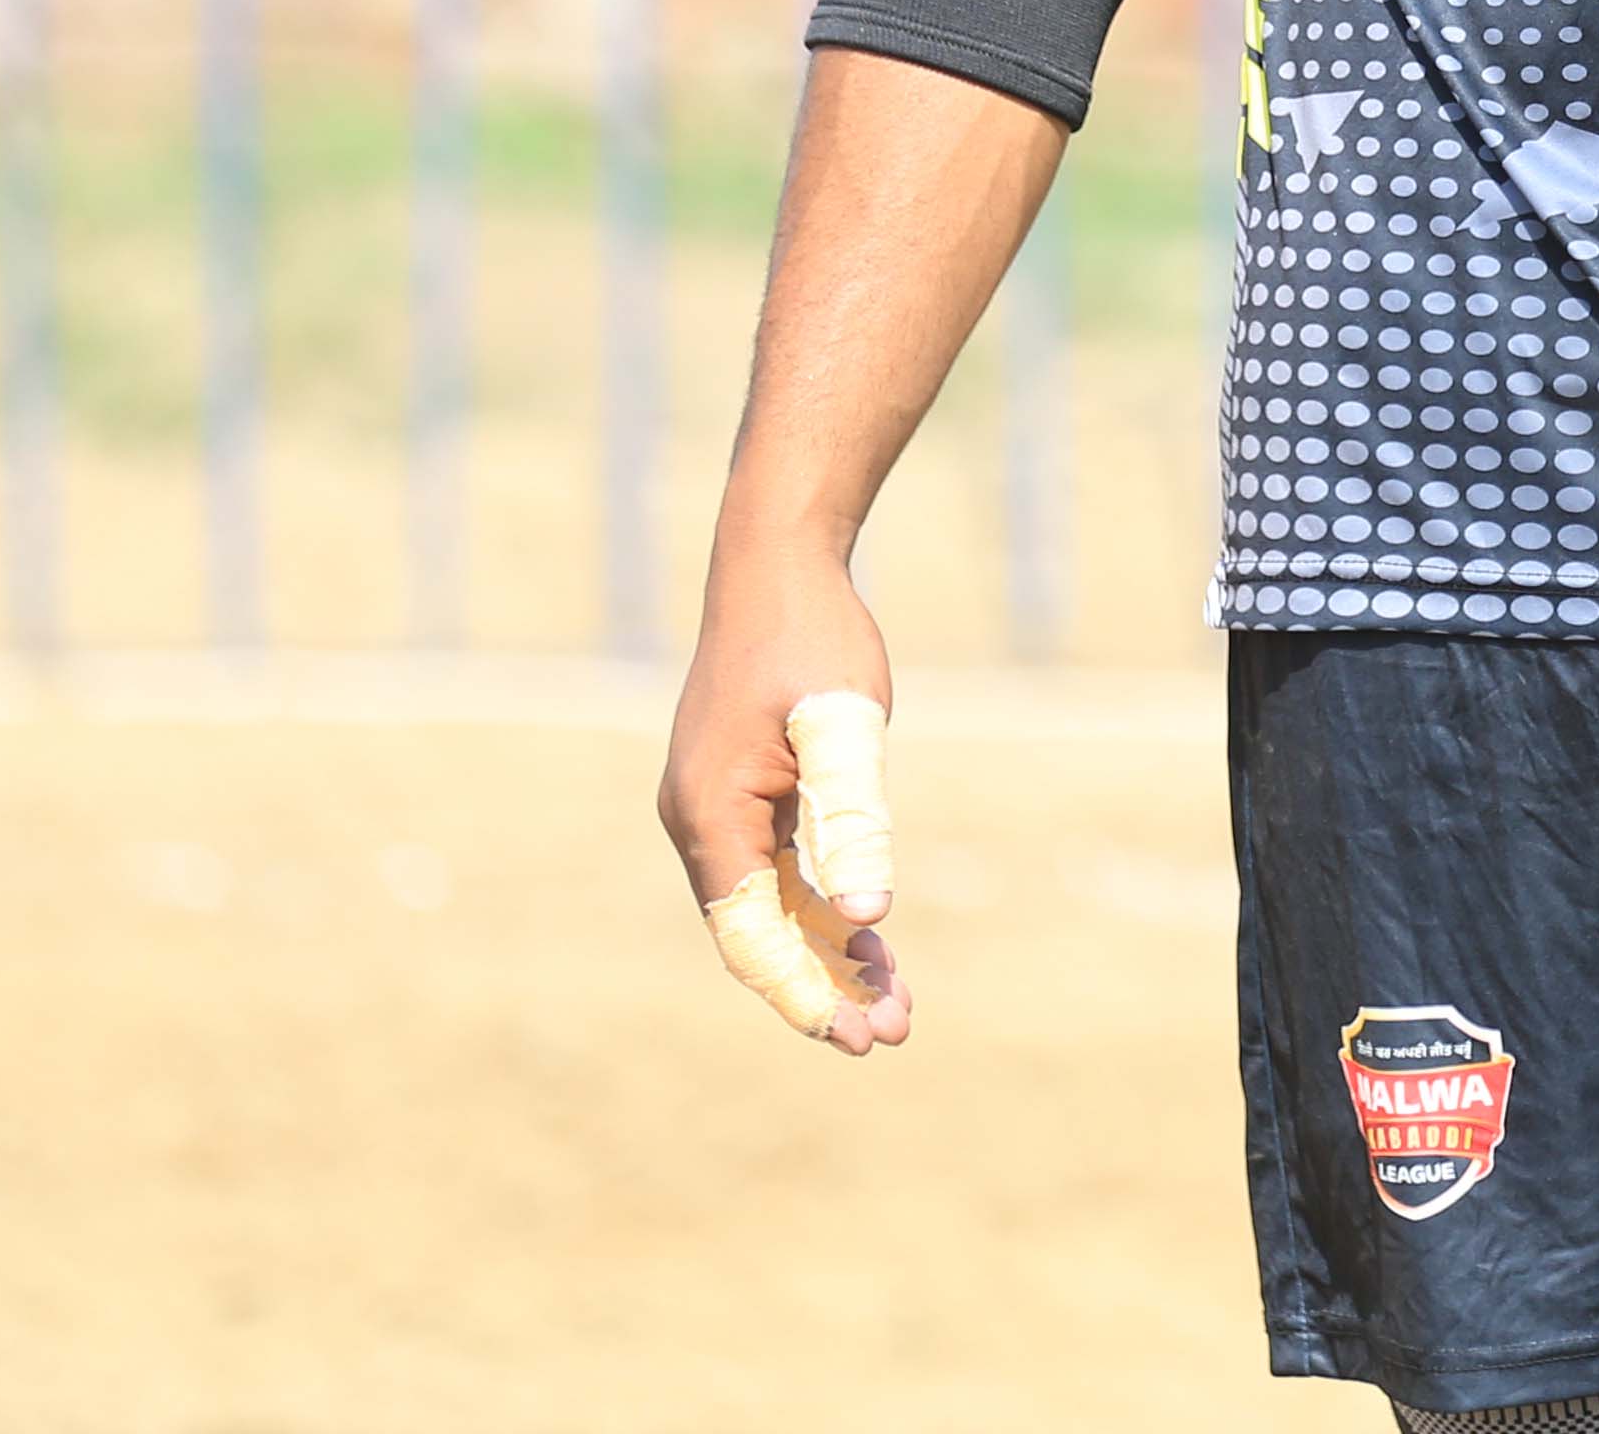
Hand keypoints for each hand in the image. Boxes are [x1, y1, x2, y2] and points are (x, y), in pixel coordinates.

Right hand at [657, 540, 907, 1052]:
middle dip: (824, 987)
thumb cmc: (811, 635)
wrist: (778, 560)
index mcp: (709, 814)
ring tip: (898, 1006)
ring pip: (772, 910)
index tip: (858, 1038)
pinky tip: (873, 941)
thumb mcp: (842, 723)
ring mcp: (718, 808)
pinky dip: (825, 908)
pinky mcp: (744, 793)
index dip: (803, 993)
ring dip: (830, 954)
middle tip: (893, 1035)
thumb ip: (851, 818)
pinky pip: (778, 873)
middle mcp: (700, 821)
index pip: (750, 934)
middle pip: (759, 933)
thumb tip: (869, 916)